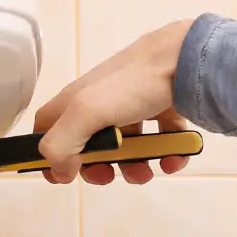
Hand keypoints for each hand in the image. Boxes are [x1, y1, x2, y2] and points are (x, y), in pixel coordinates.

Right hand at [34, 19, 196, 184]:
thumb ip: (61, 143)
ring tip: (147, 171)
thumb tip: (59, 171)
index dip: (48, 154)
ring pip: (127, 146)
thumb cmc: (134, 83)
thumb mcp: (87, 112)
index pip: (48, 127)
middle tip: (108, 175)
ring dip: (134, 167)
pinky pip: (161, 140)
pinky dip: (167, 155)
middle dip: (97, 167)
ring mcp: (134, 105)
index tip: (62, 176)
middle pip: (88, 145)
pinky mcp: (163, 108)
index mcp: (76, 100)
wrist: (188, 60)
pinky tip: (173, 158)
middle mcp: (102, 102)